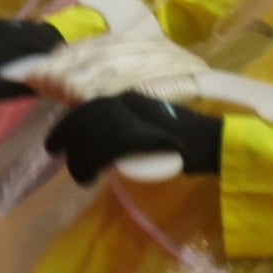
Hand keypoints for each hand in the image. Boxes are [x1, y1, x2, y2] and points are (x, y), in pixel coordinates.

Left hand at [46, 94, 222, 182]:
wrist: (216, 141)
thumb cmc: (189, 137)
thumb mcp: (152, 121)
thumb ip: (129, 122)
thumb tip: (103, 136)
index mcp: (131, 96)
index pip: (88, 104)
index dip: (67, 123)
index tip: (57, 140)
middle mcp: (130, 101)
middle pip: (85, 116)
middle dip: (64, 136)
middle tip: (56, 154)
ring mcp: (137, 116)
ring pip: (93, 132)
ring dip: (78, 157)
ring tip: (80, 174)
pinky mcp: (144, 135)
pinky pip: (107, 147)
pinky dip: (91, 163)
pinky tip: (89, 177)